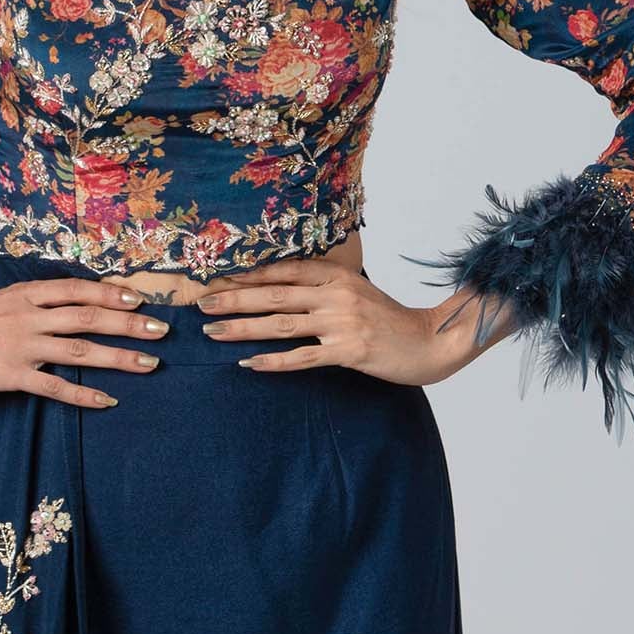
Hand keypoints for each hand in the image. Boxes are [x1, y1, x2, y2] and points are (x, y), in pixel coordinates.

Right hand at [0, 276, 172, 407]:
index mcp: (26, 294)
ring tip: (149, 364)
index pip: (78, 289)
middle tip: (162, 330)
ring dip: (118, 357)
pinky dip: (84, 394)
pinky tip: (108, 400)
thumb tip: (67, 303)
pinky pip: (55, 386)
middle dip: (129, 324)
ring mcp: (21, 345)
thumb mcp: (1, 301)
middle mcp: (29, 316)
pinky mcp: (10, 374)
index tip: (140, 300)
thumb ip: (33, 302)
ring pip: (80, 349)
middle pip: (89, 316)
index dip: (112, 293)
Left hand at [194, 257, 520, 388]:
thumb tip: (283, 289)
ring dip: (243, 328)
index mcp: (338, 275)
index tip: (218, 278)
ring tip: (213, 331)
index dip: (250, 274)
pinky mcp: (349, 351)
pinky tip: (248, 363)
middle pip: (274, 295)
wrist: (432, 342)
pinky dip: (273, 361)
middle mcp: (337, 295)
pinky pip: (302, 358)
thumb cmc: (390, 320)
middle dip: (234, 299)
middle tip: (201, 304)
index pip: (285, 270)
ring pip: (281, 324)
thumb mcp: (358, 292)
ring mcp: (343, 323)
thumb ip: (325, 288)